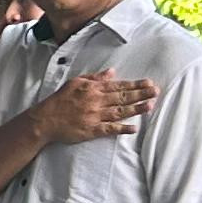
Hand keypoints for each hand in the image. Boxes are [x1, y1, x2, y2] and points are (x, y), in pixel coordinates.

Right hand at [33, 72, 156, 144]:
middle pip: (122, 97)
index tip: (148, 83)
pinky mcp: (92, 130)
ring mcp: (95, 116)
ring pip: (119, 111)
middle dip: (141, 94)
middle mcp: (96, 101)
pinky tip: (134, 128)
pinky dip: (122, 128)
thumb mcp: (76, 82)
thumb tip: (112, 72)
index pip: (118, 86)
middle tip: (156, 92)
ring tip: (150, 106)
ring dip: (136, 109)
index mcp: (93, 88)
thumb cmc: (60, 100)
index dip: (135, 85)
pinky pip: (110, 129)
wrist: (45, 119)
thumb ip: (95, 77)